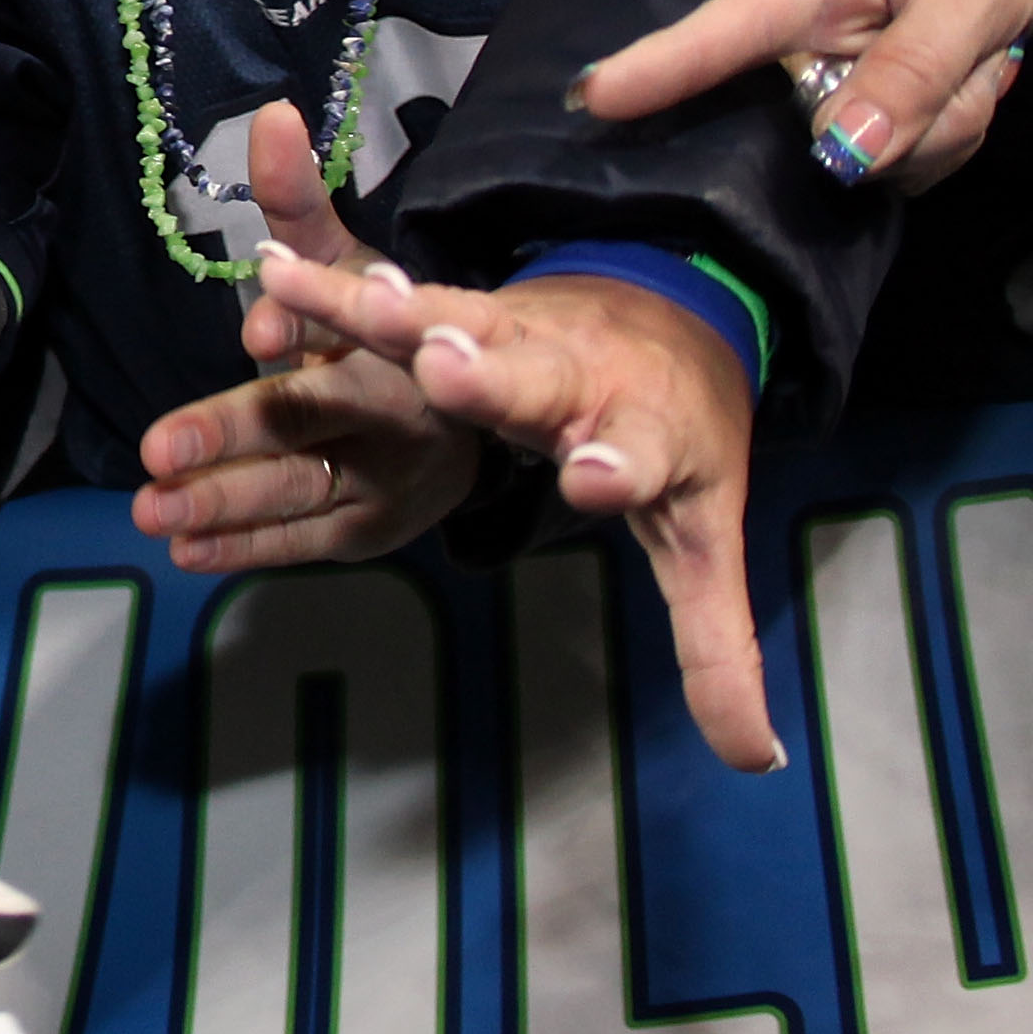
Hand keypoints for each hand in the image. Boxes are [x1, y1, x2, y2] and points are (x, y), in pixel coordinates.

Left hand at [127, 103, 478, 568]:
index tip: (254, 329)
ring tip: (150, 507)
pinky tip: (183, 548)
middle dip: (233, 431)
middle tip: (157, 448)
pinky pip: (300, 539)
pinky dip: (244, 547)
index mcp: (394, 337)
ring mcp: (382, 480)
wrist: (466, 411)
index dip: (304, 325)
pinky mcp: (366, 530)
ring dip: (219, 502)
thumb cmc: (381, 322)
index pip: (347, 327)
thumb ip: (299, 199)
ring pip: (294, 490)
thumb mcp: (347, 258)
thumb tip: (271, 115)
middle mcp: (394, 411)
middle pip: (307, 419)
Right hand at [253, 255, 783, 773]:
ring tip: (319, 296)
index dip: (615, 470)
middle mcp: (574, 378)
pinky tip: (274, 273)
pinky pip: (396, 302)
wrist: (671, 315)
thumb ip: (715, 649)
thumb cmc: (678, 441)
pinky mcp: (464, 309)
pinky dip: (338, 290)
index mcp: (642, 436)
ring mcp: (515, 334)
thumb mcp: (704, 541)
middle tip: (447, 367)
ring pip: (446, 319)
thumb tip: (758, 760)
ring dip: (382, 314)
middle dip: (487, 377)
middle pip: (529, 377)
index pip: (634, 458)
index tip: (596, 478)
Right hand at [572, 0, 1032, 187]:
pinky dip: (949, 135)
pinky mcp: (865, 105)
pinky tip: (973, 82)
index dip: (662, 64)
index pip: (730, 23)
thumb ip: (920, 65)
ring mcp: (835, 71)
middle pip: (806, 121)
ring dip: (941, 126)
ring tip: (985, 61)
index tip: (593, 98)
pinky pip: (897, 161)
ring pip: (864, 153)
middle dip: (903, 120)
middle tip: (981, 67)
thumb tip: (844, 155)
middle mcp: (812, 26)